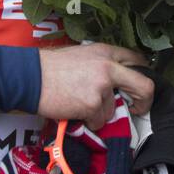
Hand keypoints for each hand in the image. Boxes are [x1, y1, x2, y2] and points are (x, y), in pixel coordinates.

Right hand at [37, 42, 153, 130]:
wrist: (30, 77)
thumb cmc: (51, 67)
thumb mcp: (82, 55)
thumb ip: (102, 64)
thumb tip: (116, 80)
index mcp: (106, 52)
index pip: (138, 60)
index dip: (143, 76)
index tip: (139, 89)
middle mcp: (108, 67)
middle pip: (143, 86)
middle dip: (144, 102)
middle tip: (136, 109)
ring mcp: (101, 87)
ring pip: (113, 110)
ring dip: (98, 113)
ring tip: (79, 104)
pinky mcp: (92, 105)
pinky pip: (98, 121)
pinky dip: (88, 121)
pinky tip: (74, 110)